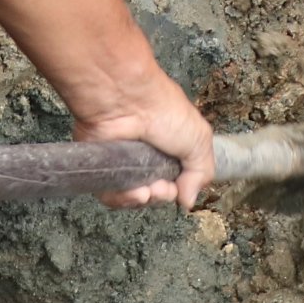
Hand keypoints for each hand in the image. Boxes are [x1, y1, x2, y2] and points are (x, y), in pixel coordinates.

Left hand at [74, 76, 216, 209]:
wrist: (126, 101)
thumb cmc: (163, 112)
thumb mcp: (199, 139)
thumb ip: (201, 172)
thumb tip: (187, 200)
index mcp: (170, 149)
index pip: (174, 182)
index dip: (177, 191)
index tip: (178, 189)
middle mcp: (146, 157)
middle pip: (153, 194)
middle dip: (160, 197)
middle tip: (160, 188)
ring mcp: (122, 162)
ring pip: (131, 197)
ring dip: (142, 200)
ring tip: (146, 190)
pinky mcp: (102, 166)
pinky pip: (110, 195)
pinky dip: (122, 198)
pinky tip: (132, 191)